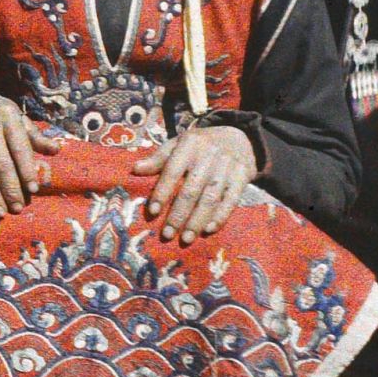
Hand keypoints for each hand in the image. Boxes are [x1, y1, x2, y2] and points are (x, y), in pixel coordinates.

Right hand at [0, 92, 60, 218]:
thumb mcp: (17, 120)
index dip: (27, 171)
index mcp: (7, 115)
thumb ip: (34, 137)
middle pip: (0, 163)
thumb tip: (56, 150)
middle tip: (18, 208)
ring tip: (1, 212)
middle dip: (10, 189)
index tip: (33, 190)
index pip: (19, 148)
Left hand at [131, 125, 256, 244]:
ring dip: (197, 220)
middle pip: (191, 190)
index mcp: (189, 145)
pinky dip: (220, 216)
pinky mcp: (243, 177)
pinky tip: (209, 230)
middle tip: (167, 234)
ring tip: (186, 238)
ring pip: (211, 198)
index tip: (152, 212)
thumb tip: (135, 170)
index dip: (162, 192)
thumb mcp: (179, 144)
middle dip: (178, 214)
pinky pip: (231, 200)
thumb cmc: (201, 145)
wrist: (240, 137)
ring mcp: (227, 167)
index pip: (172, 171)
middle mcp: (209, 156)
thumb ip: (159, 159)